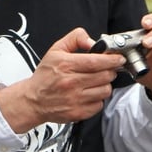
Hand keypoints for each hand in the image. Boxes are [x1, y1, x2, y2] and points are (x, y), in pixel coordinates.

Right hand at [0, 28, 125, 132]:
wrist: (33, 99)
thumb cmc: (45, 75)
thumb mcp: (55, 50)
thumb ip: (75, 39)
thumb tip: (93, 42)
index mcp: (65, 64)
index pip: (97, 61)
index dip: (112, 59)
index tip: (118, 58)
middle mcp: (71, 82)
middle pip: (105, 76)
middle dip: (110, 71)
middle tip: (106, 69)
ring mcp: (75, 99)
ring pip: (105, 90)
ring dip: (104, 85)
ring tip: (96, 82)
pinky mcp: (79, 113)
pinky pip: (99, 105)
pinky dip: (98, 99)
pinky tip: (89, 93)